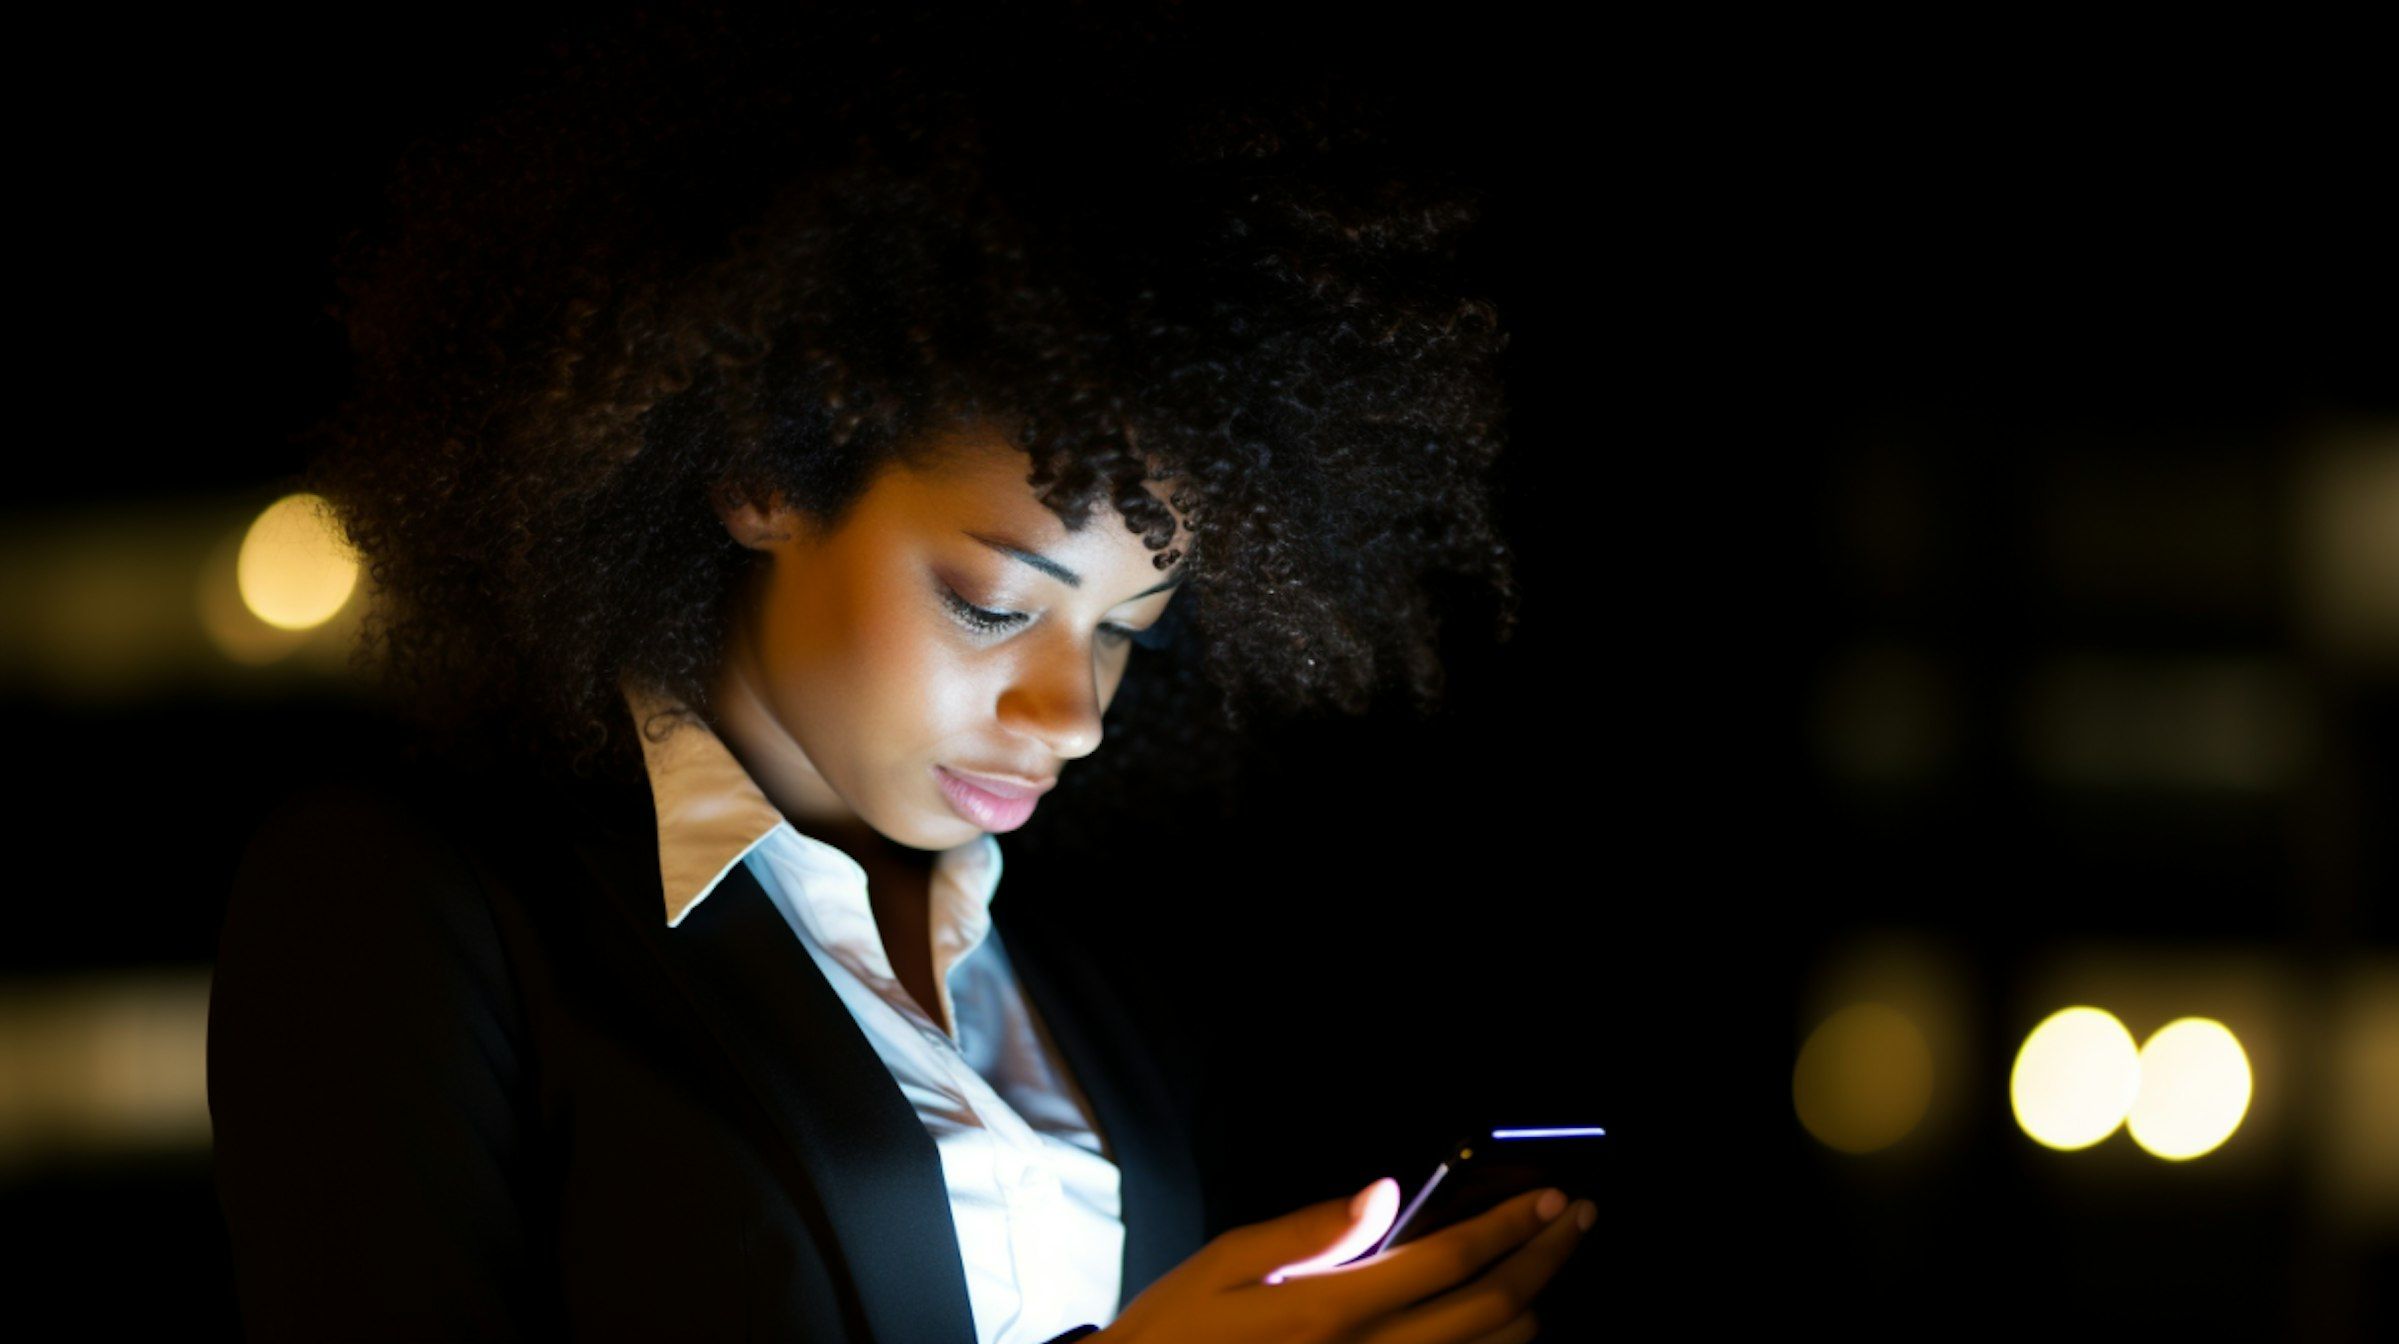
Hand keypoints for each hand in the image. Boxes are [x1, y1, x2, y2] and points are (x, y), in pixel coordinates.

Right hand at [1094, 1177, 1592, 1343]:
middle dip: (1544, 1258)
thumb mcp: (1226, 1262)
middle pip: (1491, 1310)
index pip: (1449, 1259)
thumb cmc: (1176, 1332)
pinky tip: (1503, 1330)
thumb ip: (1311, 1229)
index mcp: (1329, 1310)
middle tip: (1576, 1219)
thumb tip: (1385, 1191)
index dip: (1510, 1224)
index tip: (1550, 1197)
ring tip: (1545, 1270)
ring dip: (1531, 1311)